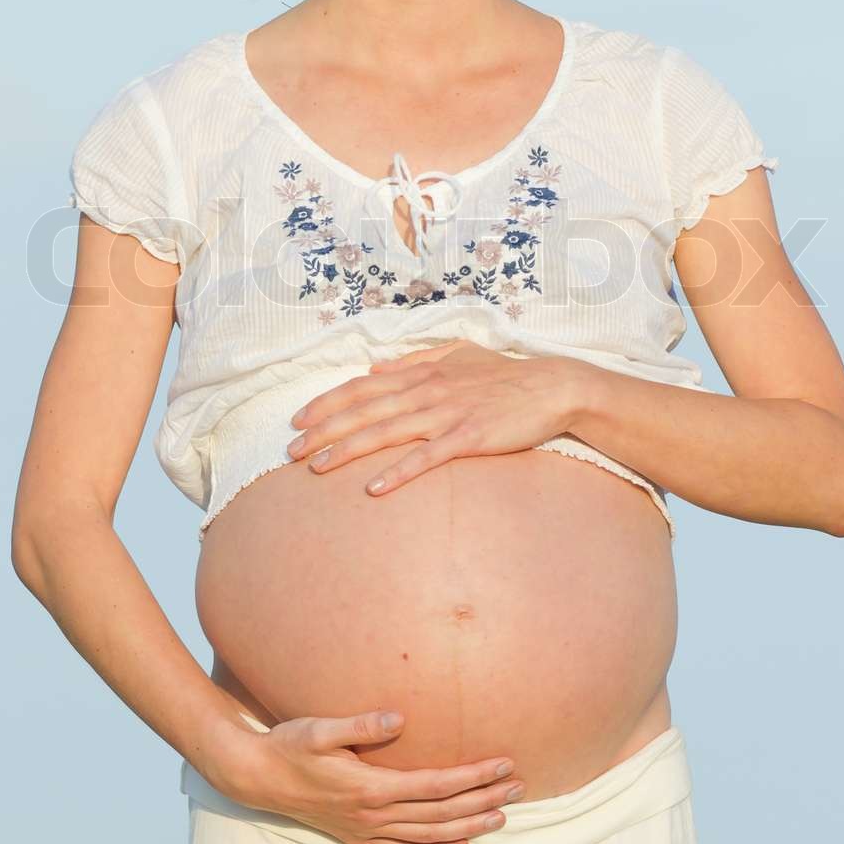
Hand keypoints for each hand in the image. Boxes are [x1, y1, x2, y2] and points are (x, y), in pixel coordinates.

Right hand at [204, 707, 525, 843]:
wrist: (258, 778)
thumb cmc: (290, 746)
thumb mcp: (319, 728)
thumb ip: (359, 725)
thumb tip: (398, 719)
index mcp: (370, 787)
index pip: (436, 784)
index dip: (473, 776)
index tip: (503, 764)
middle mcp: (374, 815)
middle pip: (442, 812)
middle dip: (483, 800)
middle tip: (519, 788)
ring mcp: (367, 831)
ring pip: (430, 835)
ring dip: (469, 826)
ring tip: (502, 816)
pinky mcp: (360, 838)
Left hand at [286, 339, 576, 494]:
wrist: (552, 387)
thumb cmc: (504, 374)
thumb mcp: (458, 355)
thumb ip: (415, 361)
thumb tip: (376, 366)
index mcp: (422, 373)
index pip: (362, 386)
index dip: (327, 403)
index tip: (298, 419)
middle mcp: (427, 391)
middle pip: (364, 410)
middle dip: (324, 431)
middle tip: (291, 451)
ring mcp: (447, 414)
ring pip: (386, 432)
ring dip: (348, 450)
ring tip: (317, 469)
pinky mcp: (469, 438)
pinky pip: (427, 457)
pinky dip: (399, 472)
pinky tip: (374, 488)